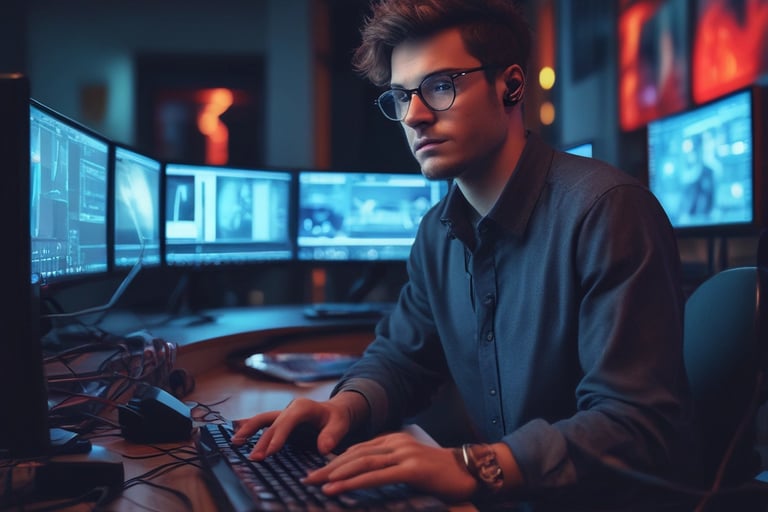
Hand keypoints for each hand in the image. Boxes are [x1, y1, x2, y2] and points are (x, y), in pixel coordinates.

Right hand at [231, 392, 367, 459]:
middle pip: (273, 424)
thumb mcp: (341, 424)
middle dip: (262, 441)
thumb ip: (333, 435)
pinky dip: (250, 428)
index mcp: (303, 407)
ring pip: (263, 420)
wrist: (335, 411)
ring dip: (249, 430)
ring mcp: (283, 414)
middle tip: (254, 458)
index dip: (279, 436)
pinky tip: (238, 436)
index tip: (271, 451)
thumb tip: (323, 448)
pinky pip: (263, 423)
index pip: (288, 421)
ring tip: (236, 442)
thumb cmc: (337, 418)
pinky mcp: (280, 421)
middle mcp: (290, 408)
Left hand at [302, 432, 477, 502]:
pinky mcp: (411, 468)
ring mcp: (403, 453)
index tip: (317, 472)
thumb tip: (365, 479)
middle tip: (306, 479)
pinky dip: (353, 482)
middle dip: (328, 467)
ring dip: (335, 474)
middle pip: (354, 454)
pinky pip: (376, 476)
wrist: (471, 471)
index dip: (335, 461)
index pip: (357, 449)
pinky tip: (336, 488)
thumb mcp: (409, 467)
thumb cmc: (440, 474)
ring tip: (315, 483)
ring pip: (361, 462)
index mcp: (393, 440)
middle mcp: (395, 443)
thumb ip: (389, 468)